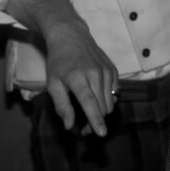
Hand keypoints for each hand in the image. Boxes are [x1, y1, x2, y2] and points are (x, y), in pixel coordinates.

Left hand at [40, 18, 117, 137]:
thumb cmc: (58, 62)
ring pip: (110, 103)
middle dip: (95, 122)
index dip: (95, 120)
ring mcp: (107, 71)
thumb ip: (62, 106)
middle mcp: (95, 74)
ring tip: (89, 114)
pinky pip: (115, 93)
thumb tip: (69, 126)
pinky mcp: (114, 70)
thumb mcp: (53, 84)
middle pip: (102, 108)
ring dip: (102, 114)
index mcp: (78, 78)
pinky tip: (97, 97)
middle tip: (83, 130)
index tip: (101, 134)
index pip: (90, 103)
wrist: (71, 37)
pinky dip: (108, 100)